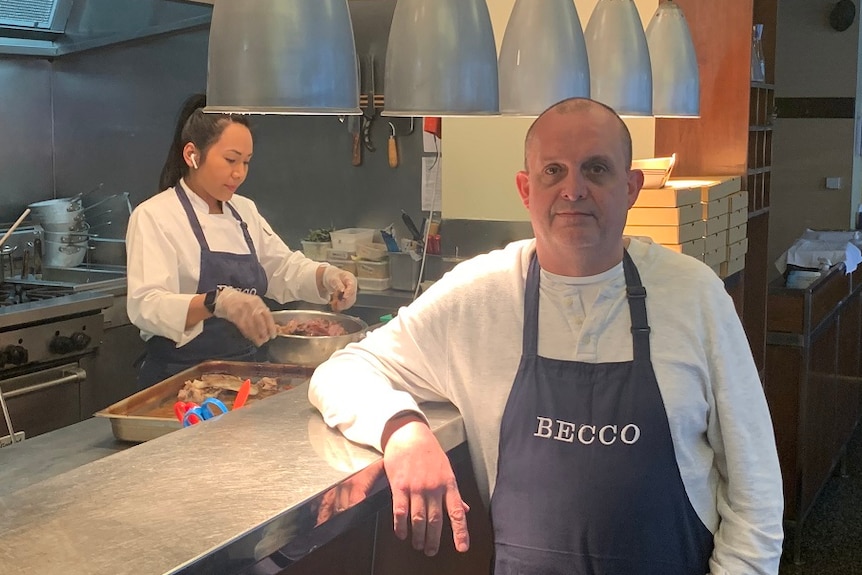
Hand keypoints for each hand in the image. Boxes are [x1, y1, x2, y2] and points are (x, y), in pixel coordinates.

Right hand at [213, 287, 277, 345]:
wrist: (227, 298)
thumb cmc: (243, 302)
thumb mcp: (255, 303)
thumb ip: (262, 313)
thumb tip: (271, 326)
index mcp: (258, 302)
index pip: (267, 315)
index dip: (271, 326)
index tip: (273, 335)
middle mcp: (251, 305)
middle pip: (259, 321)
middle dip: (264, 332)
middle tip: (266, 339)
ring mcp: (242, 310)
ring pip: (251, 326)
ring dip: (256, 335)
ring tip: (259, 342)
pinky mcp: (234, 315)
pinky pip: (243, 327)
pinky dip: (248, 334)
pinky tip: (250, 338)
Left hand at [322, 265, 357, 310]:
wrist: (332, 278)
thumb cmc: (333, 276)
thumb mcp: (333, 278)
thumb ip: (338, 284)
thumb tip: (342, 289)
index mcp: (350, 278)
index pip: (352, 286)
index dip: (349, 292)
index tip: (344, 297)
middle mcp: (353, 286)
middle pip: (352, 296)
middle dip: (345, 301)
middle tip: (336, 304)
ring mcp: (352, 292)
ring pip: (350, 302)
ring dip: (342, 305)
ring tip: (334, 304)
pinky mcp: (349, 298)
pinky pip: (347, 304)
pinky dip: (340, 306)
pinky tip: (335, 306)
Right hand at [383, 420, 469, 555]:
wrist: (409, 435)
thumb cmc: (429, 452)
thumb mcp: (446, 470)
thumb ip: (453, 492)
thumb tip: (464, 509)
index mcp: (448, 484)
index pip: (457, 512)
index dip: (460, 532)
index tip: (462, 548)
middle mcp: (433, 487)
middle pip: (435, 521)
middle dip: (433, 540)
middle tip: (431, 551)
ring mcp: (416, 487)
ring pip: (418, 519)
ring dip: (418, 536)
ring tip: (417, 545)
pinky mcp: (399, 486)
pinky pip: (400, 511)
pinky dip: (400, 526)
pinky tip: (402, 534)